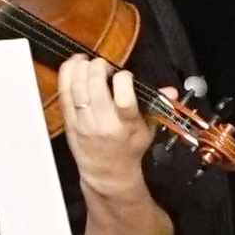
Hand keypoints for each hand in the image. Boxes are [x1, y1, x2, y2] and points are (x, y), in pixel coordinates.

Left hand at [55, 52, 153, 174]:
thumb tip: (170, 91)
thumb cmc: (129, 149)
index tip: (124, 76)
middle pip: (95, 86)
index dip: (123, 78)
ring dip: (81, 68)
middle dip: (99, 67)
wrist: (108, 173)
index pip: (123, 98)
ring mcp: (84, 123)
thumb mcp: (148, 130)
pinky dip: (66, 76)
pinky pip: (64, 94)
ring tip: (87, 61)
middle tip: (104, 65)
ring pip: (77, 88)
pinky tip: (72, 65)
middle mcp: (103, 123)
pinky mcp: (70, 122)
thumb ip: (157, 106)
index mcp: (126, 125)